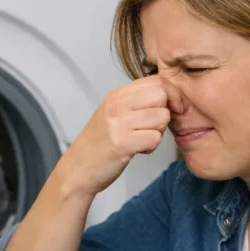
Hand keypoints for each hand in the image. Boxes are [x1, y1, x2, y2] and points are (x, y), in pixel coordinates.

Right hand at [58, 75, 187, 196]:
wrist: (77, 169)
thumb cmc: (99, 144)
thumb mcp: (114, 114)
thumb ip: (137, 102)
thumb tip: (169, 96)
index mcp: (117, 95)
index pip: (156, 80)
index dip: (172, 94)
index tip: (172, 109)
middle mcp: (117, 105)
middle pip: (161, 94)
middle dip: (167, 112)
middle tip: (155, 126)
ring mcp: (118, 123)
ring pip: (161, 117)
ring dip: (158, 132)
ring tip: (143, 139)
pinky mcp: (122, 143)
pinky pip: (154, 138)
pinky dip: (151, 147)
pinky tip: (138, 150)